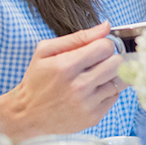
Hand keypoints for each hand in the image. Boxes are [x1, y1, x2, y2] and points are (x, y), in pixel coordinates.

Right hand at [0, 21, 124, 141]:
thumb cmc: (36, 80)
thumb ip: (79, 37)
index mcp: (66, 66)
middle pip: (117, 63)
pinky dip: (107, 92)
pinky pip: (115, 96)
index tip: (95, 50)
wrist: (25, 116)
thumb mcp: (45, 51)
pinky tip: (92, 92)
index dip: (103, 45)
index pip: (106, 47)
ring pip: (120, 80)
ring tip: (95, 77)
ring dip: (110, 76)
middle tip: (97, 64)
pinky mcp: (93, 118)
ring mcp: (87, 104)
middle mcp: (78, 86)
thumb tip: (106, 26)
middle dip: (110, 59)